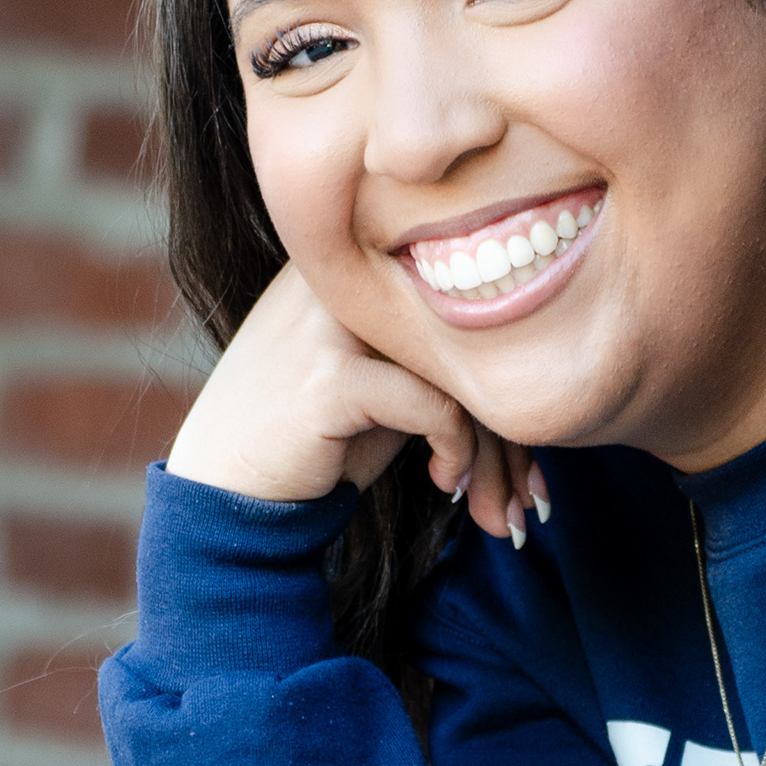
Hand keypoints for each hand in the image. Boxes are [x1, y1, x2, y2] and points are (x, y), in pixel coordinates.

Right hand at [166, 261, 546, 542]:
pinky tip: (447, 482)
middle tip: (530, 497)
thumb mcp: (380, 384)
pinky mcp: (331, 374)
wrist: (226, 493)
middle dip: (511, 426)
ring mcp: (330, 320)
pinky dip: (456, 448)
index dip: (507, 379)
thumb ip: (434, 353)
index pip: (458, 301)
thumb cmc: (314, 442)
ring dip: (492, 447)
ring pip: (461, 368)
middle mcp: (337, 276)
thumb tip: (539, 374)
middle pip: (467, 332)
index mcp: (350, 264)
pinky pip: (436, 404)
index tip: (527, 457)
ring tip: (495, 501)